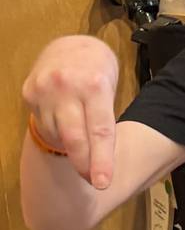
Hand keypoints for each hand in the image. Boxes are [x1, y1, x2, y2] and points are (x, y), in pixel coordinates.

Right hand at [22, 34, 120, 188]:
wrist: (71, 46)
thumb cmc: (97, 73)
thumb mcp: (110, 91)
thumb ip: (104, 121)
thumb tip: (100, 162)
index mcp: (95, 86)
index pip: (100, 131)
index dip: (102, 161)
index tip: (102, 183)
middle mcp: (67, 87)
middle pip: (74, 138)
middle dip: (84, 165)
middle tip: (94, 181)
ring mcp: (44, 89)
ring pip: (57, 134)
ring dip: (70, 149)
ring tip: (83, 148)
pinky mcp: (29, 92)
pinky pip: (43, 125)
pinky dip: (56, 135)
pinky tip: (65, 131)